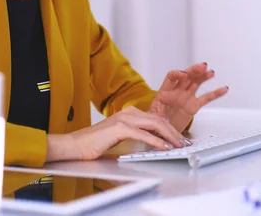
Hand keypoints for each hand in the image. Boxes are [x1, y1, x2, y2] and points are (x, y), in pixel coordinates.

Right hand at [46, 106, 189, 161]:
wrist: (76, 144)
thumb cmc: (95, 142)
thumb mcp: (120, 135)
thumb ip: (136, 133)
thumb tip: (153, 138)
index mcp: (129, 113)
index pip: (156, 118)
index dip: (171, 128)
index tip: (180, 138)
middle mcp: (128, 113)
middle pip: (159, 120)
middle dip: (174, 132)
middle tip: (185, 142)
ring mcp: (124, 119)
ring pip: (154, 125)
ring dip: (169, 136)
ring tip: (179, 145)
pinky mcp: (119, 129)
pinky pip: (143, 134)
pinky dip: (156, 141)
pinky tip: (163, 147)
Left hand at [149, 62, 228, 131]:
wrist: (162, 132)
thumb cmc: (155, 122)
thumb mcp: (152, 118)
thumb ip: (156, 115)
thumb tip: (161, 115)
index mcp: (164, 91)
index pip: (171, 77)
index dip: (177, 74)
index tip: (183, 74)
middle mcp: (176, 91)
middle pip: (186, 76)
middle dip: (194, 70)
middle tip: (202, 66)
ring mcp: (186, 97)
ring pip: (196, 83)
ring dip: (203, 76)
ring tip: (211, 72)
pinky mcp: (194, 105)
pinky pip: (206, 98)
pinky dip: (215, 93)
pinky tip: (224, 89)